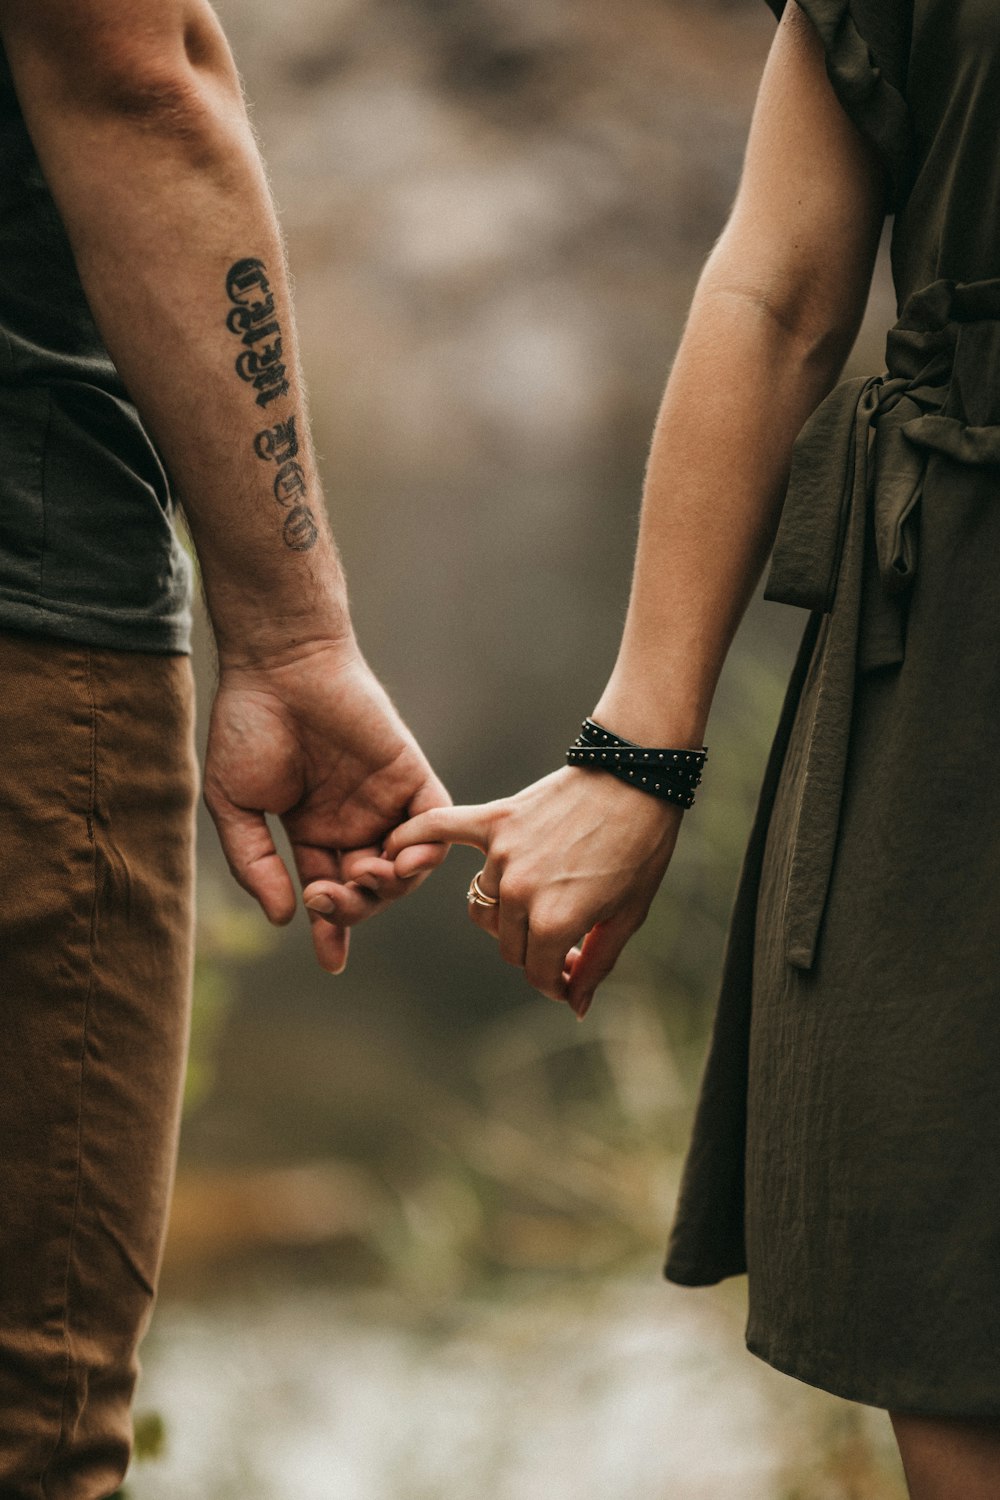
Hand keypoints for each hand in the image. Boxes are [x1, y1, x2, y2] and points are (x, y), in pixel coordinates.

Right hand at [203, 639, 449, 972]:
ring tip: (367, 878)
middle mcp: (353, 822)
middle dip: (355, 908)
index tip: (332, 962)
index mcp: (312, 832)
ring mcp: (384, 800)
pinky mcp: (411, 774)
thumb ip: (255, 862)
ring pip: (405, 865)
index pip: (329, 894)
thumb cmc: (248, 727)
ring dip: (392, 886)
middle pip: (369, 889)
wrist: (279, 666)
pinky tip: (401, 857)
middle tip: (333, 899)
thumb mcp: (234, 805)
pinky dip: (426, 847)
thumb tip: (286, 918)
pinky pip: (433, 821)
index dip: (333, 930)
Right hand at [380, 766, 682, 1015]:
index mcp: (554, 921)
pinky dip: (414, 837)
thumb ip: (596, 963)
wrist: (636, 779)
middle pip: (508, 945)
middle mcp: (519, 893)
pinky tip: (392, 847)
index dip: (556, 980)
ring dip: (508, 913)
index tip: (571, 972)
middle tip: (567, 936)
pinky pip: (442, 830)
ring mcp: (502, 856)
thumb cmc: (641, 849)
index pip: (536, 973)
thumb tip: (574, 1006)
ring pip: (485, 907)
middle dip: (537, 950)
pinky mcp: (495, 821)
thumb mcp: (628, 915)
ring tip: (542, 898)